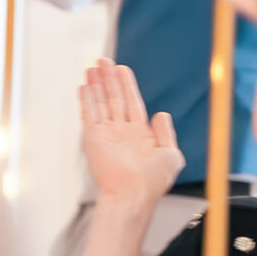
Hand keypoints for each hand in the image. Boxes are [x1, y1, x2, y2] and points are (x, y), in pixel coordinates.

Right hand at [78, 59, 182, 214]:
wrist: (132, 194)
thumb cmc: (153, 181)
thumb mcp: (171, 155)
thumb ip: (167, 133)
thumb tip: (162, 114)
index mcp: (142, 134)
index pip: (133, 102)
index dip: (127, 85)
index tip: (121, 69)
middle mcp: (122, 131)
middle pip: (114, 98)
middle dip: (109, 79)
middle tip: (103, 61)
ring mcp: (107, 133)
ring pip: (101, 102)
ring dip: (96, 84)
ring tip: (92, 67)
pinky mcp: (93, 137)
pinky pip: (89, 113)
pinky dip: (86, 99)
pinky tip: (84, 87)